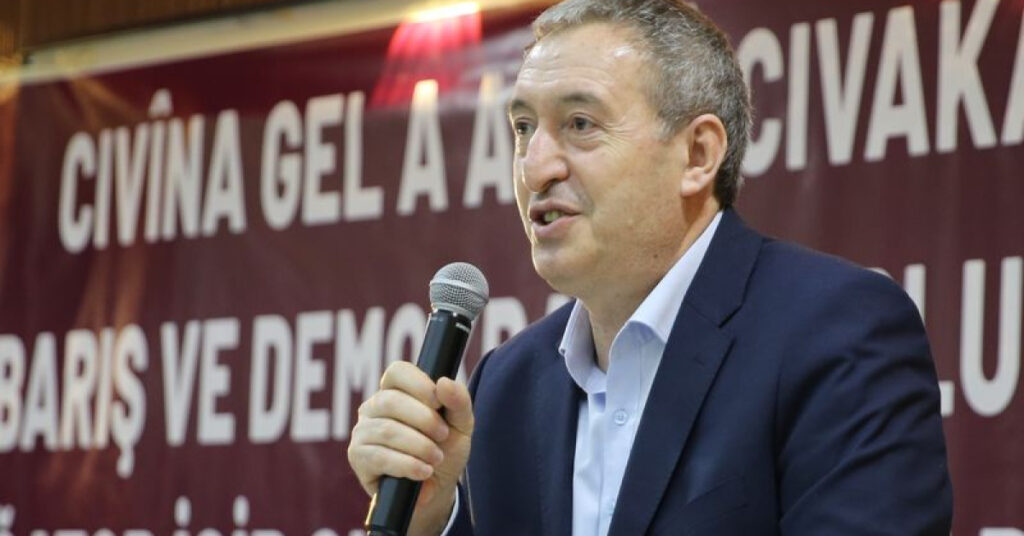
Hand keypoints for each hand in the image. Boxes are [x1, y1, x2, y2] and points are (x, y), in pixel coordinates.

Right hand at [348, 361, 473, 535]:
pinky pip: (380, 457)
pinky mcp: (358, 457)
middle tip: (443, 436)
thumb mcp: (461, 425)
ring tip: (436, 458)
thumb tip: (444, 382)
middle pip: (391, 401)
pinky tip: (423, 471)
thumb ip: (459, 401)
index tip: (439, 403)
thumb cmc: (445, 448)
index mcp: (396, 391)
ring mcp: (362, 431)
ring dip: (419, 446)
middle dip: (424, 420)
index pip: (397, 371)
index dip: (419, 384)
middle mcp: (374, 407)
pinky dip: (407, 465)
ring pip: (387, 431)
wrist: (436, 488)